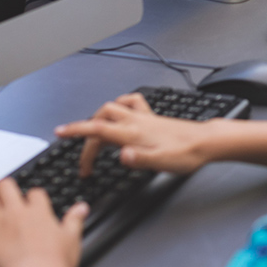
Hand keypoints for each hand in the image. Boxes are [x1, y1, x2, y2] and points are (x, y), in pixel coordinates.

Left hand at [0, 179, 86, 266]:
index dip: (32, 197)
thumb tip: (82, 208)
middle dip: (3, 188)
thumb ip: (75, 220)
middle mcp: (16, 211)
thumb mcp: (72, 240)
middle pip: (5, 185)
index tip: (31, 203)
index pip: (34, 193)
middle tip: (2, 195)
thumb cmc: (53, 264)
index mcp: (38, 211)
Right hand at [58, 92, 212, 176]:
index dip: (76, 130)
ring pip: (112, 107)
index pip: (98, 129)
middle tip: (83, 159)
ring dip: (97, 118)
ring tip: (92, 134)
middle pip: (100, 119)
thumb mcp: (162, 163)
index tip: (60, 133)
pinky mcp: (151, 117)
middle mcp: (136, 122)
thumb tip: (121, 156)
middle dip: (84, 133)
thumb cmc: (186, 154)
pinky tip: (119, 112)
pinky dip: (119, 105)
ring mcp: (143, 117)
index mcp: (134, 134)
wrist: (206, 143)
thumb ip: (140, 159)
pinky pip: (130, 103)